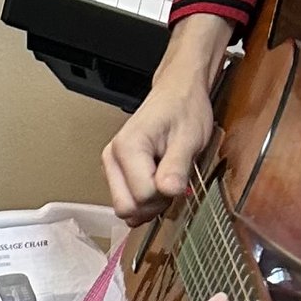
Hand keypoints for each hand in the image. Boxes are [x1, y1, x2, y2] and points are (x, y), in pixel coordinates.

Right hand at [101, 14, 227, 222]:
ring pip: (125, 207)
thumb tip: (168, 191)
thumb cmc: (184, 109)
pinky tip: (158, 182)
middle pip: (126, 207)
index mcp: (127, 147)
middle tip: (173, 183)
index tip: (179, 179)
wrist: (178, 93)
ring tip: (166, 179)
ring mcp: (111, 165)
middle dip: (154, 204)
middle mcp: (112, 157)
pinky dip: (145, 199)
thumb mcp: (189, 138)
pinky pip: (127, 199)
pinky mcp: (115, 171)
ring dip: (149, 203)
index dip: (166, 195)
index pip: (142, 196)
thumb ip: (177, 166)